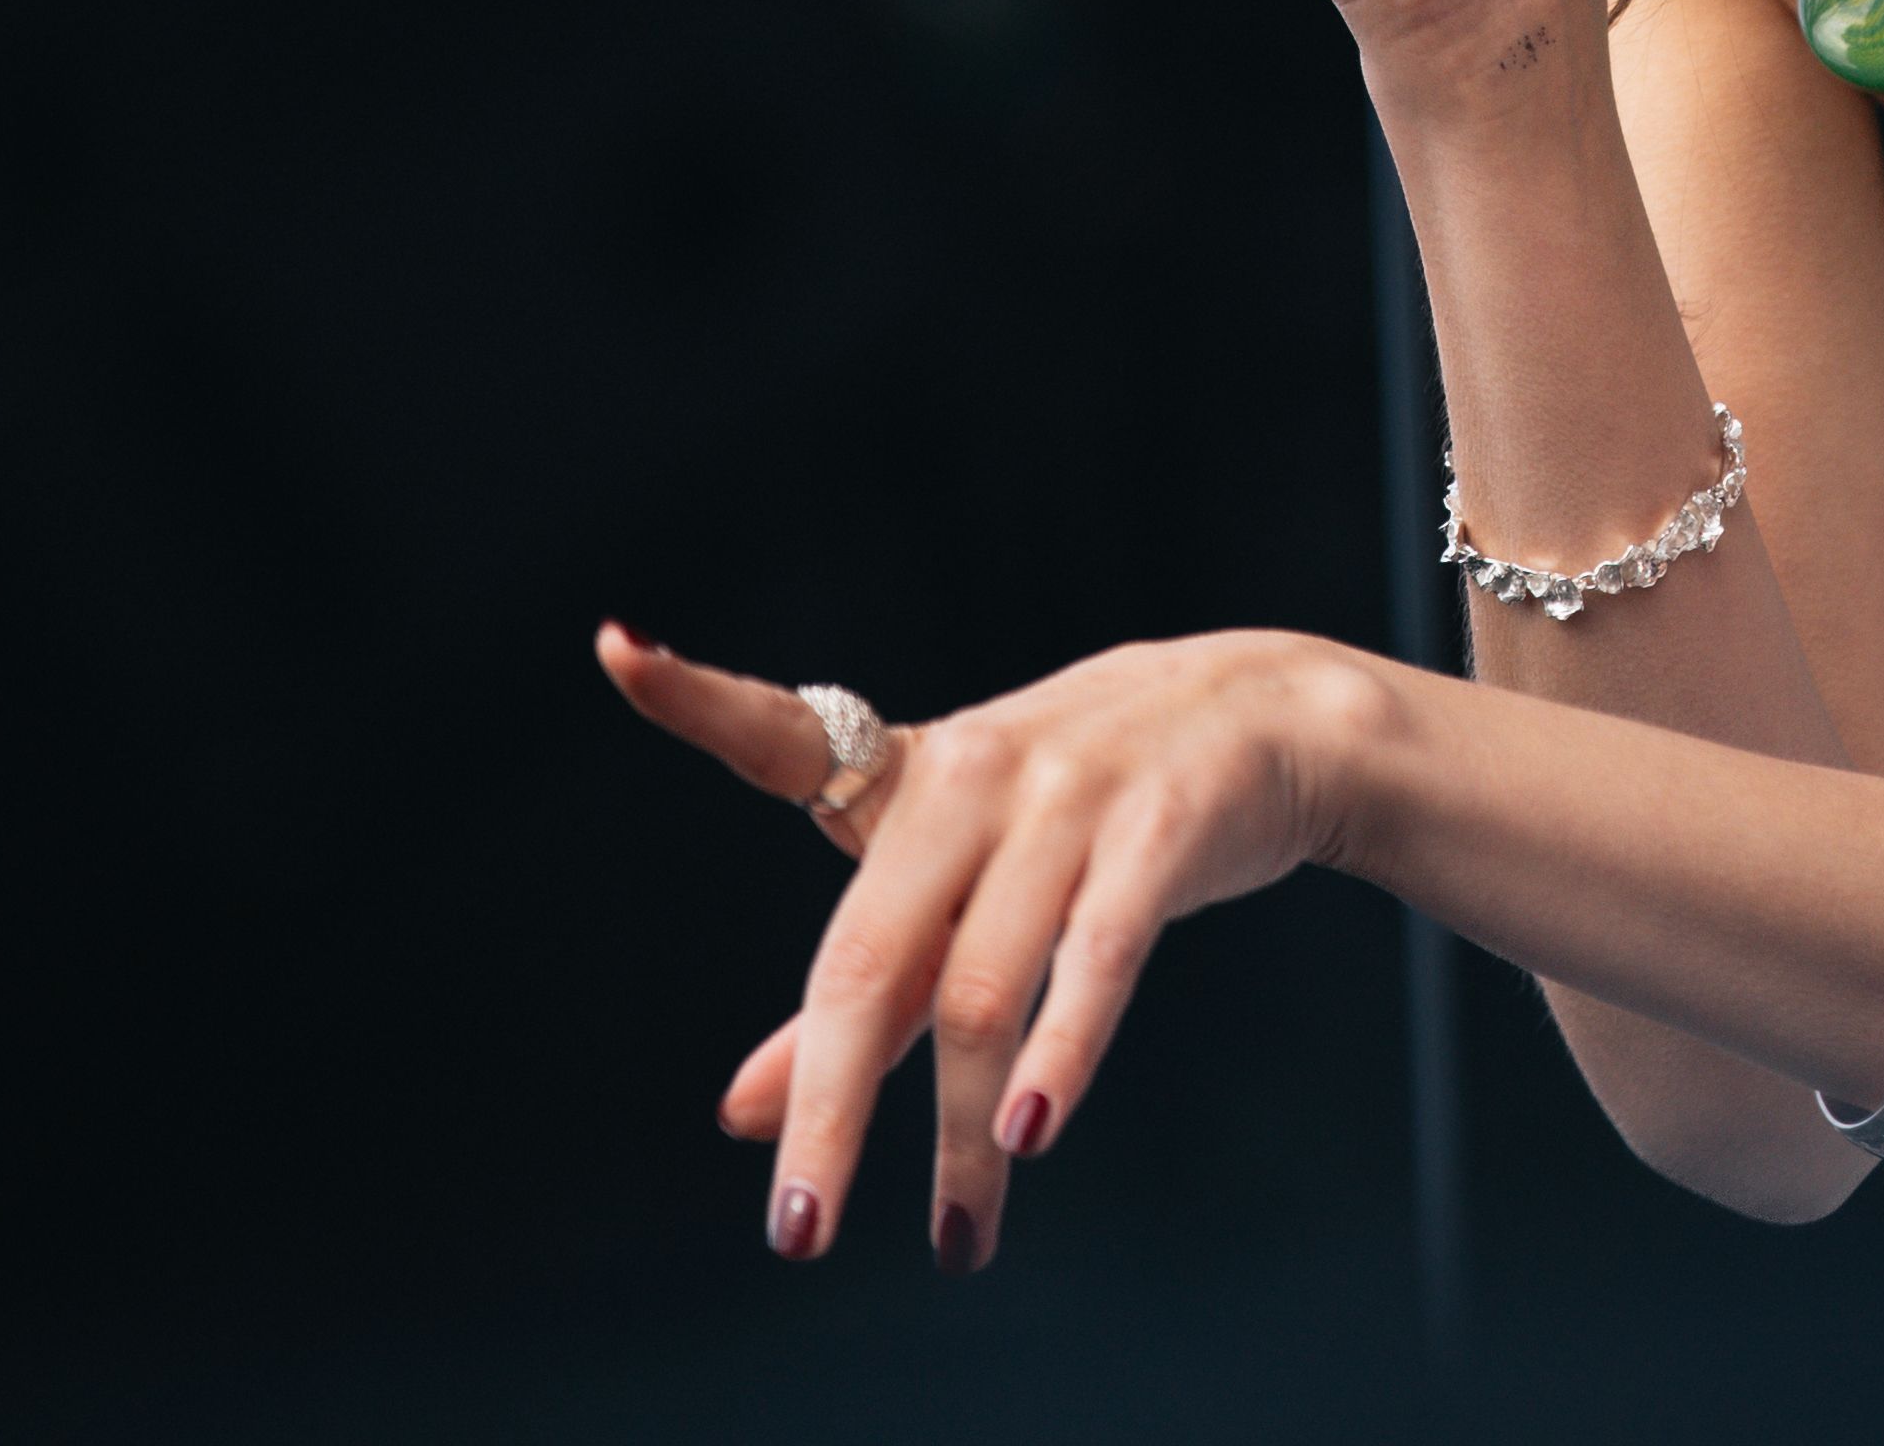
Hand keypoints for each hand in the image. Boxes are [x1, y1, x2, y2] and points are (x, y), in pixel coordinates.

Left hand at [598, 617, 1387, 1273]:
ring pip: (983, 993)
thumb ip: (861, 995)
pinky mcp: (1162, 830)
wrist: (1265, 713)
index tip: (618, 647)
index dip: (696, 694)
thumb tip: (740, 1114)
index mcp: (905, 777)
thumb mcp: (963, 882)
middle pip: (869, 957)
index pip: (782, 734)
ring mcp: (1068, 798)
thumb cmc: (1084, 812)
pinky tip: (1027, 1136)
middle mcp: (972, 776)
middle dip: (830, 1108)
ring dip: (963, 1138)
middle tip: (798, 1233)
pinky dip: (1059, 1054)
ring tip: (957, 1236)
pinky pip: (1097, 957)